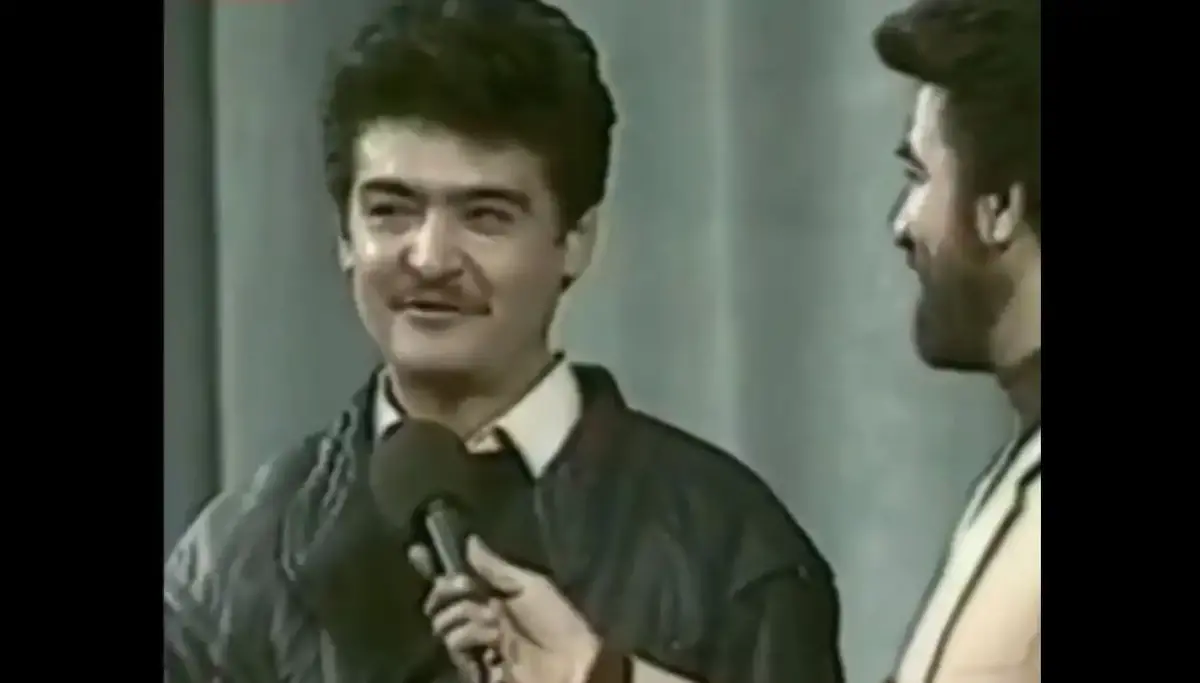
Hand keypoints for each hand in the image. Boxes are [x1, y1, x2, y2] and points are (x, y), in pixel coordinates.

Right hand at [410, 537, 601, 682]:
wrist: (570, 662)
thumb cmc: (555, 620)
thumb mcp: (530, 586)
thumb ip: (496, 568)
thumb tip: (469, 541)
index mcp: (494, 595)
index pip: (456, 579)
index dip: (435, 567)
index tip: (416, 552)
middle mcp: (481, 616)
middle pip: (442, 601)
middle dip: (447, 593)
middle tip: (468, 592)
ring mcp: (477, 643)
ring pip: (446, 625)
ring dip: (467, 620)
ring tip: (494, 625)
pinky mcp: (476, 667)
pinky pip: (458, 649)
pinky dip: (470, 642)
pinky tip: (489, 643)